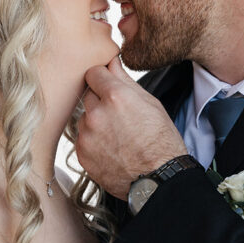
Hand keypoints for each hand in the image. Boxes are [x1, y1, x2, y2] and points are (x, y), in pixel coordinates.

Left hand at [76, 56, 187, 198]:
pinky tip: (111, 148)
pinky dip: (93, 141)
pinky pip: (83, 139)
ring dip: (95, 122)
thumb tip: (111, 62)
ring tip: (117, 135)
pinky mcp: (82, 154)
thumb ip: (125, 81)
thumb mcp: (150, 104)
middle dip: (100, 101)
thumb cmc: (161, 142)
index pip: (93, 73)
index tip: (108, 86)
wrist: (158, 179)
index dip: (102, 78)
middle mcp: (97, 114)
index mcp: (115, 96)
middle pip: (88, 95)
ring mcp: (87, 136)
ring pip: (84, 118)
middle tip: (119, 116)